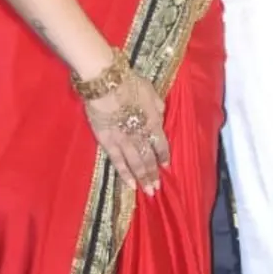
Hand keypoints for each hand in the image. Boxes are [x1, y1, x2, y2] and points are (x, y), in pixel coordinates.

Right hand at [82, 68, 169, 194]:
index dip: (164, 156)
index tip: (166, 166)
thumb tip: (161, 116)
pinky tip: (130, 185)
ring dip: (143, 178)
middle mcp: (141, 135)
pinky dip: (124, 174)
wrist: (106, 82)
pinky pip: (118, 161)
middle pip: (149, 158)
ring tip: (148, 191)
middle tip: (157, 188)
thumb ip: (157, 107)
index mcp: (153, 121)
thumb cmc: (128, 82)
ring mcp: (124, 140)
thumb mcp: (150, 91)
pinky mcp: (107, 141)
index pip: (161, 144)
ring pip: (136, 164)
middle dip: (154, 174)